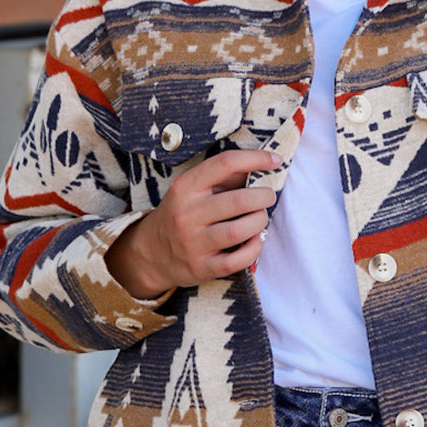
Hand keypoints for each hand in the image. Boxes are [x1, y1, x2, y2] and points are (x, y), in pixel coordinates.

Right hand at [105, 148, 279, 297]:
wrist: (151, 252)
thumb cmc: (181, 214)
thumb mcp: (191, 189)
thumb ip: (224, 177)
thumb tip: (262, 164)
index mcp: (186, 187)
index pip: (225, 164)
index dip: (256, 159)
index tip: (275, 159)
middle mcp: (187, 214)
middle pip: (238, 201)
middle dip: (263, 196)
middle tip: (268, 196)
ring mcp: (193, 243)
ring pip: (239, 231)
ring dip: (260, 222)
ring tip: (260, 218)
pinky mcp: (201, 267)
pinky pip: (237, 261)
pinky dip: (254, 249)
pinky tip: (256, 240)